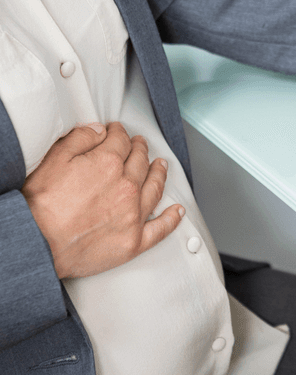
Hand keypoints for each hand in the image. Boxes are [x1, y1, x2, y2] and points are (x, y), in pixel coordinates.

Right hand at [22, 122, 184, 278]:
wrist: (38, 244)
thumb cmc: (41, 207)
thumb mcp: (54, 159)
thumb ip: (80, 139)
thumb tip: (98, 130)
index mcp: (108, 164)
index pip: (121, 141)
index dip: (119, 133)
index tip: (117, 132)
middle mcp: (127, 187)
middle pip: (141, 162)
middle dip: (140, 150)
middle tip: (139, 145)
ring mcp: (133, 215)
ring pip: (155, 188)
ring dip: (159, 174)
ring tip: (161, 166)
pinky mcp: (134, 241)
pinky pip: (161, 228)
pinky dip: (171, 219)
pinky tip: (177, 212)